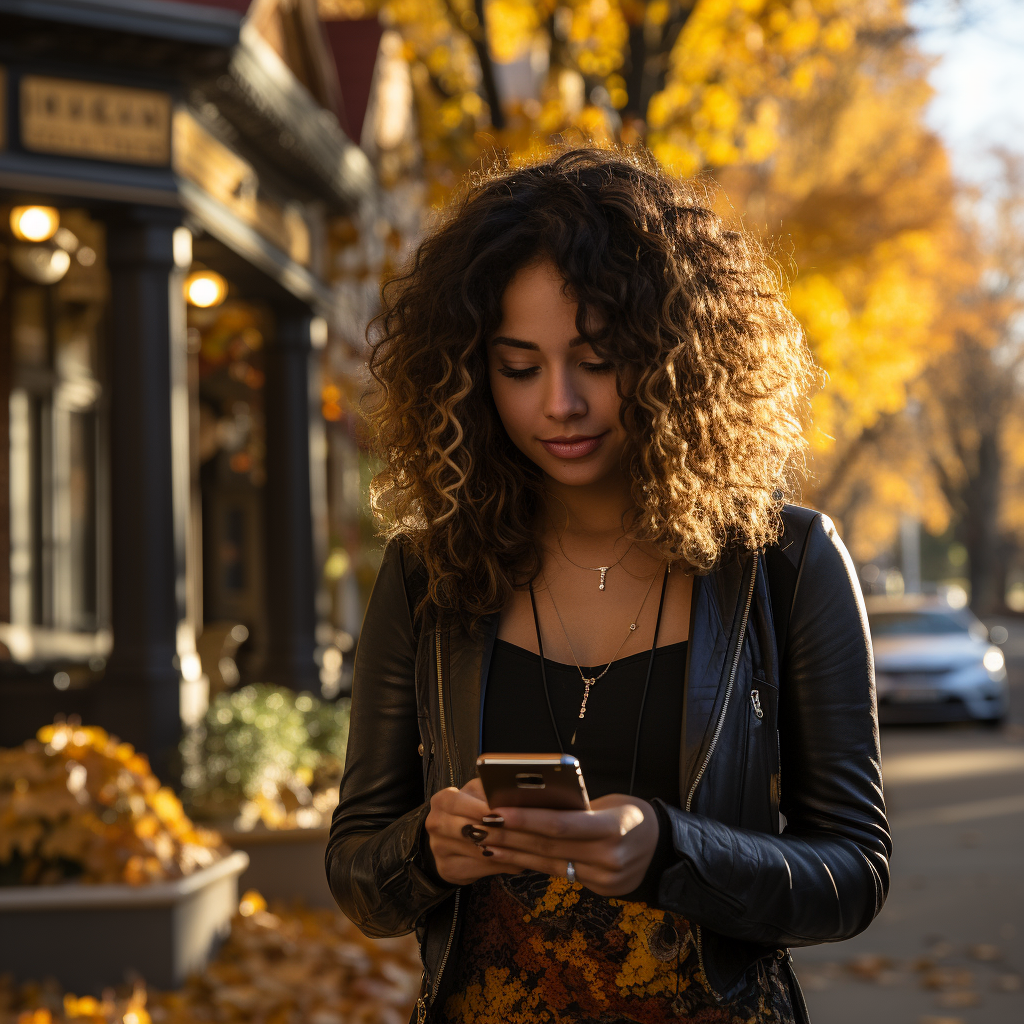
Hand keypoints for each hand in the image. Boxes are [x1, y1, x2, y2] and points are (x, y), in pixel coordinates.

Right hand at [425, 777, 523, 885]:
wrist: (451, 839)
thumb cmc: (471, 811)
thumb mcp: (477, 795)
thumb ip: (491, 792)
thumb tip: (514, 792)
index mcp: (442, 800)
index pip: (458, 802)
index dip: (480, 808)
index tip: (502, 812)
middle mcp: (435, 824)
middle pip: (467, 829)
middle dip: (497, 831)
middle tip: (522, 832)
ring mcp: (438, 849)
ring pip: (476, 851)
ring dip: (505, 850)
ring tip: (528, 847)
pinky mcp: (447, 869)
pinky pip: (478, 868)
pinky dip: (501, 865)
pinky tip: (518, 861)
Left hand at [476, 794, 659, 896]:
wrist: (664, 850)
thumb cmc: (632, 815)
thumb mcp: (611, 803)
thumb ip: (577, 807)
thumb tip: (533, 801)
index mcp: (612, 827)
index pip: (560, 824)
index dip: (525, 818)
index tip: (496, 810)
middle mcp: (608, 857)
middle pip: (549, 846)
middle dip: (511, 835)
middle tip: (480, 826)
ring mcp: (604, 878)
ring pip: (550, 864)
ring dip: (515, 853)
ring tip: (487, 842)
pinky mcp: (600, 890)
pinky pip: (561, 874)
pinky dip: (534, 864)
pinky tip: (513, 855)